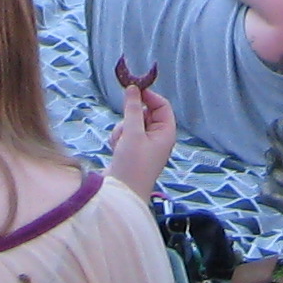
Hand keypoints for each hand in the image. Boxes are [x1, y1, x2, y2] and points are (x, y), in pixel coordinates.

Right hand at [106, 78, 177, 196]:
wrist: (121, 194)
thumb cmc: (133, 165)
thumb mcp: (133, 133)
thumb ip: (133, 108)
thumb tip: (133, 88)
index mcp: (166, 133)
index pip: (162, 105)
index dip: (149, 97)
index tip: (132, 90)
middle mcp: (157, 138)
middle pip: (145, 113)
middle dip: (131, 118)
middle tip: (126, 126)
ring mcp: (144, 145)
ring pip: (131, 123)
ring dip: (123, 129)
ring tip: (121, 144)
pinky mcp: (131, 151)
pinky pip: (124, 134)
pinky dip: (118, 139)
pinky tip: (116, 150)